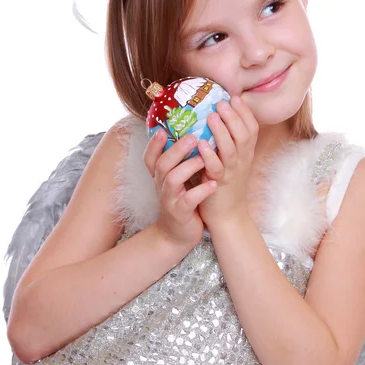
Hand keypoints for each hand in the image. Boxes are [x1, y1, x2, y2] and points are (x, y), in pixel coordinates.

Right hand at [143, 131, 216, 247]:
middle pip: (162, 164)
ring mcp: (169, 199)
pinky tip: (213, 183)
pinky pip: (188, 200)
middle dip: (177, 150)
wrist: (177, 235)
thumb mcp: (176, 179)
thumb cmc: (181, 199)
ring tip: (203, 159)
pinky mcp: (180, 213)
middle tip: (193, 137)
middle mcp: (161, 185)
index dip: (154, 144)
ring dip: (188, 167)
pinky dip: (201, 191)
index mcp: (160, 176)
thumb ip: (180, 161)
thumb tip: (193, 133)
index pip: (150, 157)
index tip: (162, 130)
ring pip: (172, 180)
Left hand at [196, 96, 258, 227]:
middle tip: (222, 102)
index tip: (235, 98)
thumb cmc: (225, 183)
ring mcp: (232, 172)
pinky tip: (201, 144)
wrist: (227, 215)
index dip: (245, 113)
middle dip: (233, 117)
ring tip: (211, 116)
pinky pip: (216, 167)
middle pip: (243, 135)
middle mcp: (242, 160)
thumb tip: (215, 115)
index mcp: (246, 153)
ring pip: (231, 149)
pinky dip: (210, 155)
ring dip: (222, 131)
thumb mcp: (232, 160)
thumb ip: (227, 141)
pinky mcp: (219, 184)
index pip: (252, 128)